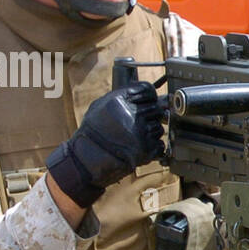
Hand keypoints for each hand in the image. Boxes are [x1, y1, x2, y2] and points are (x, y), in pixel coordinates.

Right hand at [45, 82, 165, 207]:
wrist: (89, 159)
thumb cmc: (93, 132)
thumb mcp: (99, 105)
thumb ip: (121, 96)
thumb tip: (143, 91)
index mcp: (120, 101)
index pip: (148, 90)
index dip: (150, 96)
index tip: (149, 101)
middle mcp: (132, 114)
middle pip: (156, 108)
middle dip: (150, 115)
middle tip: (138, 124)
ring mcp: (141, 132)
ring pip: (158, 127)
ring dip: (151, 132)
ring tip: (135, 138)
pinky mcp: (147, 149)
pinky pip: (160, 144)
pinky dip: (153, 147)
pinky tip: (139, 147)